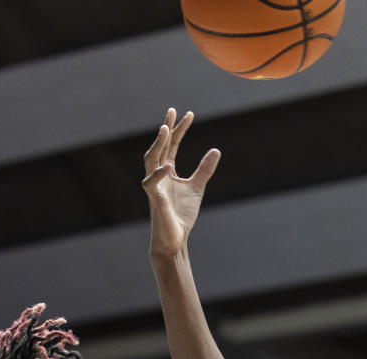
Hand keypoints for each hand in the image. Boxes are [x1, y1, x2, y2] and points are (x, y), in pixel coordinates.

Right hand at [143, 107, 220, 260]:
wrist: (175, 240)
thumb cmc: (181, 215)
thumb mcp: (197, 188)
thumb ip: (204, 169)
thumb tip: (216, 150)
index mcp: (167, 171)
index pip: (172, 145)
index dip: (179, 130)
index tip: (188, 114)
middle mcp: (159, 175)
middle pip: (160, 147)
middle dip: (166, 129)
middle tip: (172, 111)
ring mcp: (155, 187)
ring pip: (151, 160)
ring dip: (157, 145)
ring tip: (165, 129)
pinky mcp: (154, 200)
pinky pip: (151, 184)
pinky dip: (157, 175)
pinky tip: (168, 167)